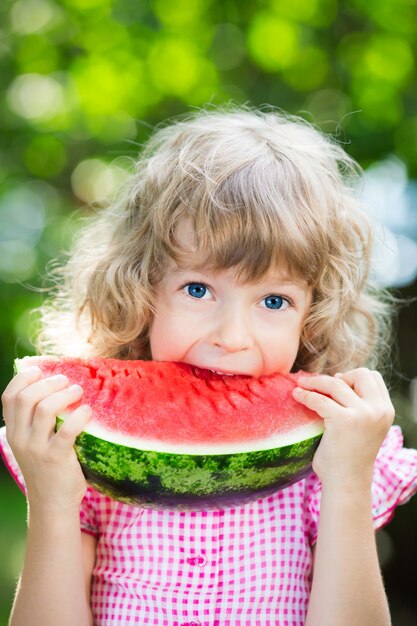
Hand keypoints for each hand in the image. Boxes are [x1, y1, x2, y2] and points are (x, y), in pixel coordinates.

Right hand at [1, 365, 91, 511]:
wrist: (52, 504)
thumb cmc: (48, 468)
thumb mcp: (32, 444)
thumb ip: (35, 422)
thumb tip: (55, 388)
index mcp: (13, 432)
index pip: (8, 397)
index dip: (22, 379)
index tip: (39, 370)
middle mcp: (20, 439)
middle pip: (26, 398)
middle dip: (48, 383)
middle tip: (66, 380)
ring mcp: (37, 449)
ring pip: (44, 409)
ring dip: (64, 395)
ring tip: (78, 391)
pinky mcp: (56, 458)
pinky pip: (67, 430)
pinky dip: (79, 416)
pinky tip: (87, 411)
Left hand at [292, 368, 394, 490]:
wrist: (347, 483)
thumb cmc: (350, 456)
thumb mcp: (364, 426)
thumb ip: (359, 405)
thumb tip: (338, 378)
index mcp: (385, 410)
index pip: (373, 378)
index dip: (353, 377)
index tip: (337, 384)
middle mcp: (378, 410)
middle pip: (359, 374)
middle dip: (339, 377)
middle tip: (319, 386)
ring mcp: (362, 414)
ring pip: (336, 383)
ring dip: (315, 382)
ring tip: (301, 385)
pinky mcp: (343, 420)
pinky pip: (320, 399)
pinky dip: (305, 395)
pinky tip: (296, 395)